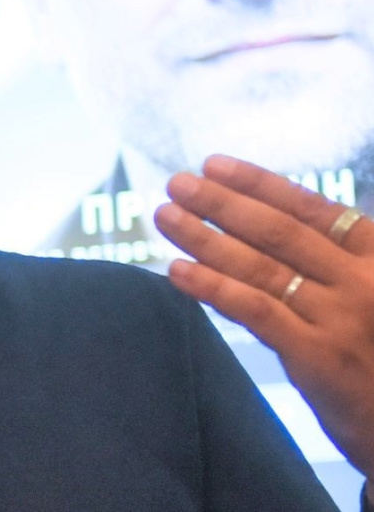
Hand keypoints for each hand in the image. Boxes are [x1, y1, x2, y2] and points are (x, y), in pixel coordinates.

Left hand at [153, 155, 373, 482]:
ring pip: (260, 267)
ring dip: (206, 238)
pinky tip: (177, 271)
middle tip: (177, 183)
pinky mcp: (318, 357)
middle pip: (277, 232)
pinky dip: (213, 287)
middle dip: (222, 204)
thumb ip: (336, 260)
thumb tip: (269, 220)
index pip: (309, 209)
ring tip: (167, 216)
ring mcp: (340, 318)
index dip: (258, 184)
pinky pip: (255, 311)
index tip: (213, 165)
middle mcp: (361, 280)